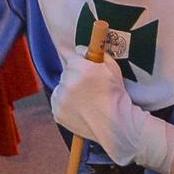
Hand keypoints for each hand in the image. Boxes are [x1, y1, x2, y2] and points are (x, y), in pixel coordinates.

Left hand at [51, 55, 173, 169]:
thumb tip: (83, 49)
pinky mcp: (57, 112)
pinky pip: (58, 103)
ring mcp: (60, 98)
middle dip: (75, 77)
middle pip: (67, 73)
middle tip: (89, 87)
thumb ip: (97, 54)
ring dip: (69, 91)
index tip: (86, 69)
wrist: (115, 124)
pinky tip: (80, 109)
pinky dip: (66, 105)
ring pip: (61, 88)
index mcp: (78, 67)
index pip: (73, 56)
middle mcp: (66, 81)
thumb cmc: (116, 95)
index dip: (81, 62)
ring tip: (86, 100)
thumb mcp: (112, 67)